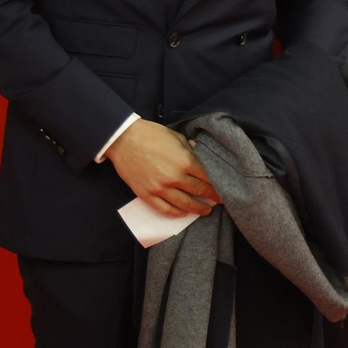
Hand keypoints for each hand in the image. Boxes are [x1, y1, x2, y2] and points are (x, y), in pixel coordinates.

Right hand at [105, 119, 220, 217]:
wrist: (124, 140)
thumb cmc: (151, 135)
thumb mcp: (177, 137)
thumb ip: (190, 149)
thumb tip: (197, 155)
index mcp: (186, 161)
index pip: (207, 177)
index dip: (216, 185)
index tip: (223, 189)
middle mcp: (175, 177)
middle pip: (199, 191)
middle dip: (212, 197)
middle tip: (220, 201)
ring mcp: (160, 188)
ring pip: (184, 204)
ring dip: (197, 209)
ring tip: (205, 211)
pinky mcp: (146, 195)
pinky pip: (164, 209)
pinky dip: (175, 213)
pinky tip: (183, 213)